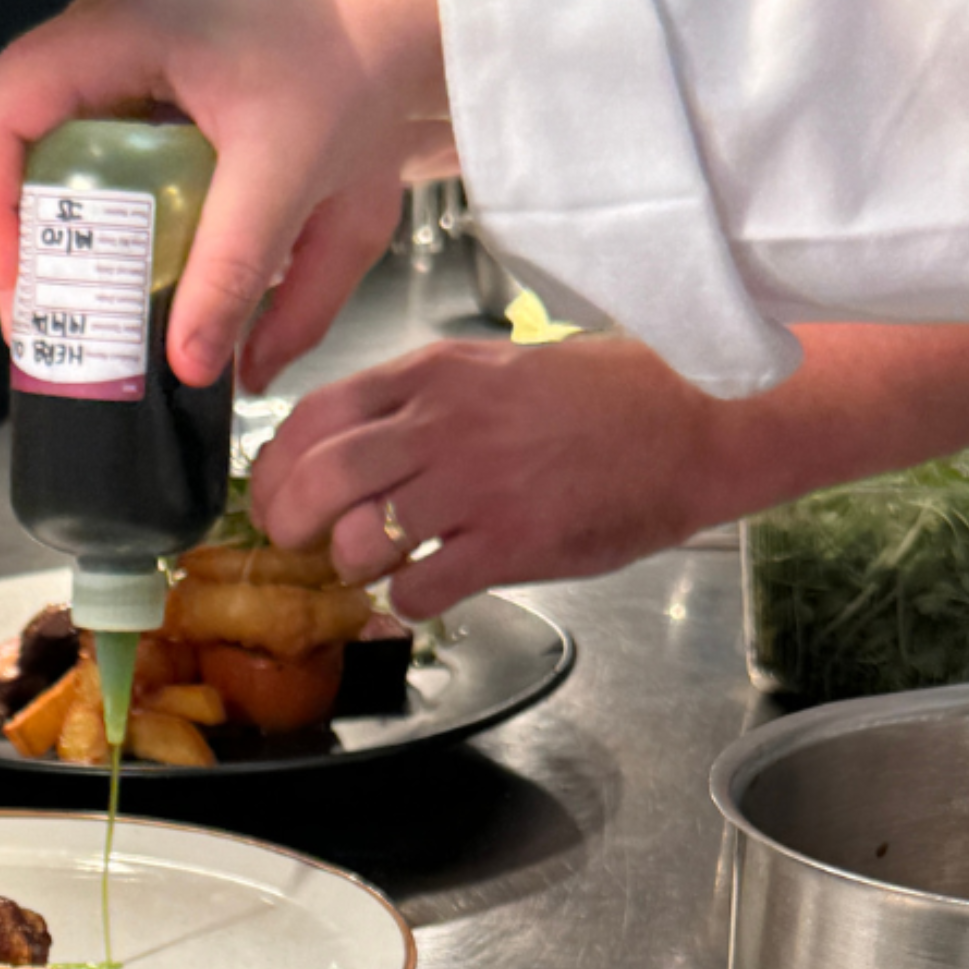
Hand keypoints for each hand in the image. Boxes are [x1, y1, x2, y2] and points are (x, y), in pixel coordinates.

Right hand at [0, 0, 450, 390]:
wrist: (419, 13)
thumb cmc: (359, 53)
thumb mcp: (291, 175)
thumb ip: (238, 275)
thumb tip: (192, 363)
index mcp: (116, 35)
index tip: (20, 281)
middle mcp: (112, 41)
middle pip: (20, 146)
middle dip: (29, 240)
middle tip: (54, 316)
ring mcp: (137, 64)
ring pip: (67, 160)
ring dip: (77, 239)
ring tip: (102, 308)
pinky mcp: (171, 95)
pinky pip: (120, 162)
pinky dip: (131, 225)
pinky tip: (165, 273)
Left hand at [248, 338, 728, 617]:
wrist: (693, 421)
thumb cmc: (598, 399)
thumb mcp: (491, 369)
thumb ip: (416, 402)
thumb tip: (346, 447)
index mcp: (431, 375)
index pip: (312, 416)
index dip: (275, 465)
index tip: (274, 492)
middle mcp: (441, 424)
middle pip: (317, 480)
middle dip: (287, 522)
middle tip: (296, 543)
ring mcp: (475, 485)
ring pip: (356, 539)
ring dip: (350, 564)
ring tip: (372, 565)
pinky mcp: (511, 543)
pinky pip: (418, 587)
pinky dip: (407, 599)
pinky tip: (428, 587)